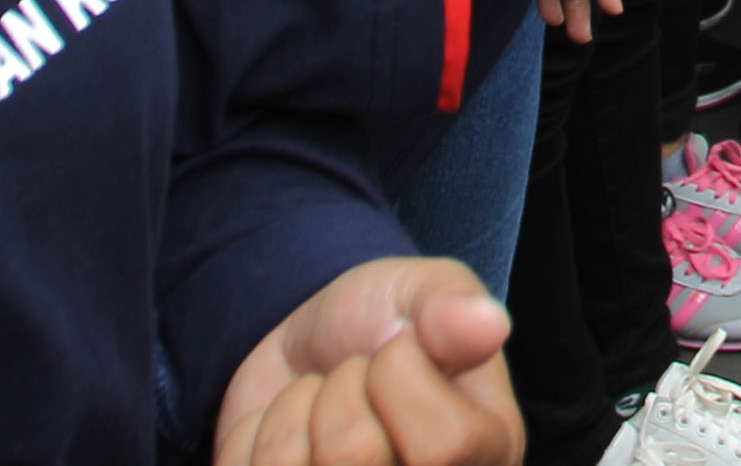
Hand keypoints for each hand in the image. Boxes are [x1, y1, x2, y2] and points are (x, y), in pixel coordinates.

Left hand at [217, 258, 519, 465]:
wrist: (314, 350)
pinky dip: (252, 434)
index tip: (396, 343)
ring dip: (292, 409)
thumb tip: (488, 324)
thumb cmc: (382, 323)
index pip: (442, 446)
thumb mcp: (421, 290)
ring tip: (320, 403)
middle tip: (352, 376)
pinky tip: (286, 432)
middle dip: (338, 386)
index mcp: (486, 454)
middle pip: (356, 457)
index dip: (398, 373)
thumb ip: (451, 303)